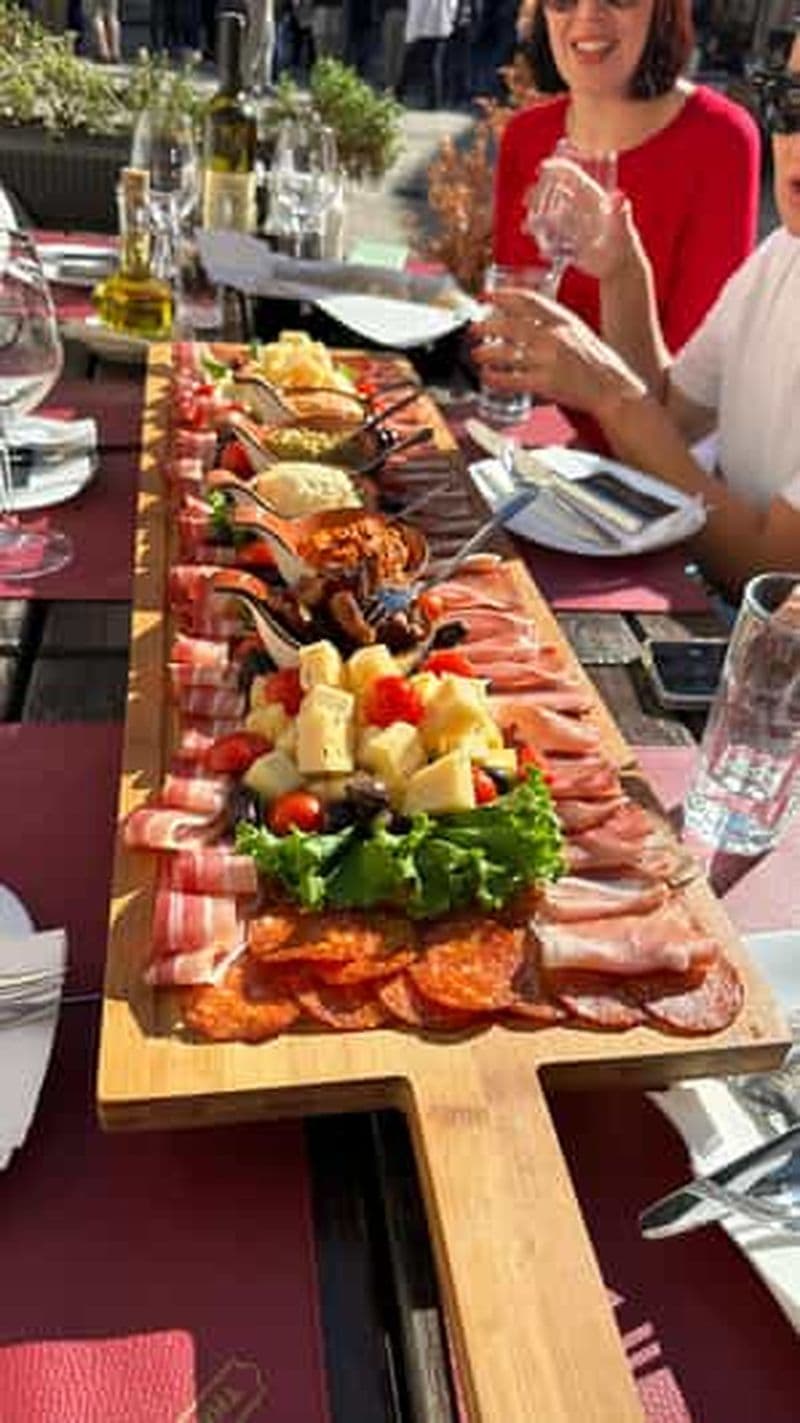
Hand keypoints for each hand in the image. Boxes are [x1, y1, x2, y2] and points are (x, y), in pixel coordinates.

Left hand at [473, 288, 644, 415]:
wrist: (611, 386)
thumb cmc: (592, 359)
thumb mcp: (574, 329)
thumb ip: (550, 320)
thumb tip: (520, 315)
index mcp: (561, 318)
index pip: (526, 300)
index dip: (500, 296)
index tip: (483, 297)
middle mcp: (554, 335)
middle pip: (510, 325)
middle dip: (485, 326)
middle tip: (473, 329)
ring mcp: (550, 359)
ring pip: (508, 353)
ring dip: (486, 353)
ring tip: (477, 354)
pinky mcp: (546, 383)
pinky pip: (513, 379)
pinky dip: (496, 378)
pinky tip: (488, 377)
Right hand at [525, 161, 638, 282]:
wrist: (618, 266)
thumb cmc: (623, 246)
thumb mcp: (622, 230)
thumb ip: (621, 215)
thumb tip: (620, 197)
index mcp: (592, 198)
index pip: (574, 177)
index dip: (559, 169)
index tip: (542, 167)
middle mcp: (580, 206)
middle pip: (555, 192)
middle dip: (538, 192)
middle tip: (527, 200)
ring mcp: (572, 222)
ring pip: (549, 212)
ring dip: (535, 215)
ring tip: (527, 227)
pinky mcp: (567, 237)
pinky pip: (549, 232)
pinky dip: (539, 233)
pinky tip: (533, 240)